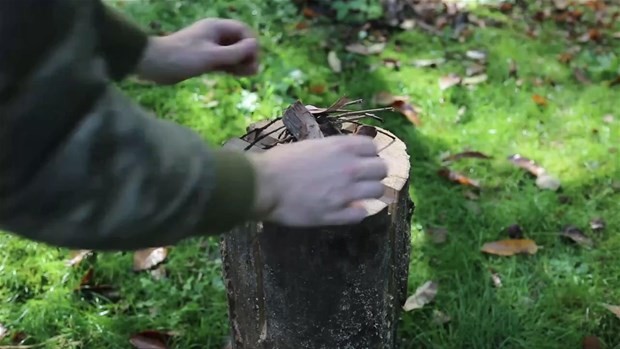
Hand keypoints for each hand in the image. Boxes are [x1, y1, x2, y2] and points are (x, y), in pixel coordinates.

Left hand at [136, 18, 258, 83]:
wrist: (154, 64)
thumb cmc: (183, 57)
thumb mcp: (212, 56)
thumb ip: (235, 52)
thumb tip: (255, 46)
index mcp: (216, 27)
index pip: (243, 31)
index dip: (251, 44)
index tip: (252, 60)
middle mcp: (214, 35)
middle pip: (239, 42)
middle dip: (247, 55)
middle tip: (251, 71)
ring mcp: (209, 47)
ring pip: (232, 52)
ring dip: (241, 62)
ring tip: (246, 75)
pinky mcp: (204, 58)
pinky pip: (223, 60)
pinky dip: (231, 67)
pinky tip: (236, 75)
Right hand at [248, 135, 387, 226]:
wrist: (263, 184)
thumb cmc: (279, 161)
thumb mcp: (309, 145)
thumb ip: (330, 150)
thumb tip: (340, 154)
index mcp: (341, 147)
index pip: (372, 148)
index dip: (368, 154)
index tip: (362, 160)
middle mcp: (349, 168)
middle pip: (381, 169)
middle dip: (374, 173)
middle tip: (364, 179)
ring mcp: (345, 192)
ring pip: (377, 191)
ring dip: (369, 193)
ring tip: (358, 195)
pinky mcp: (336, 214)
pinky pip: (361, 214)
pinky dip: (357, 212)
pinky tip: (348, 210)